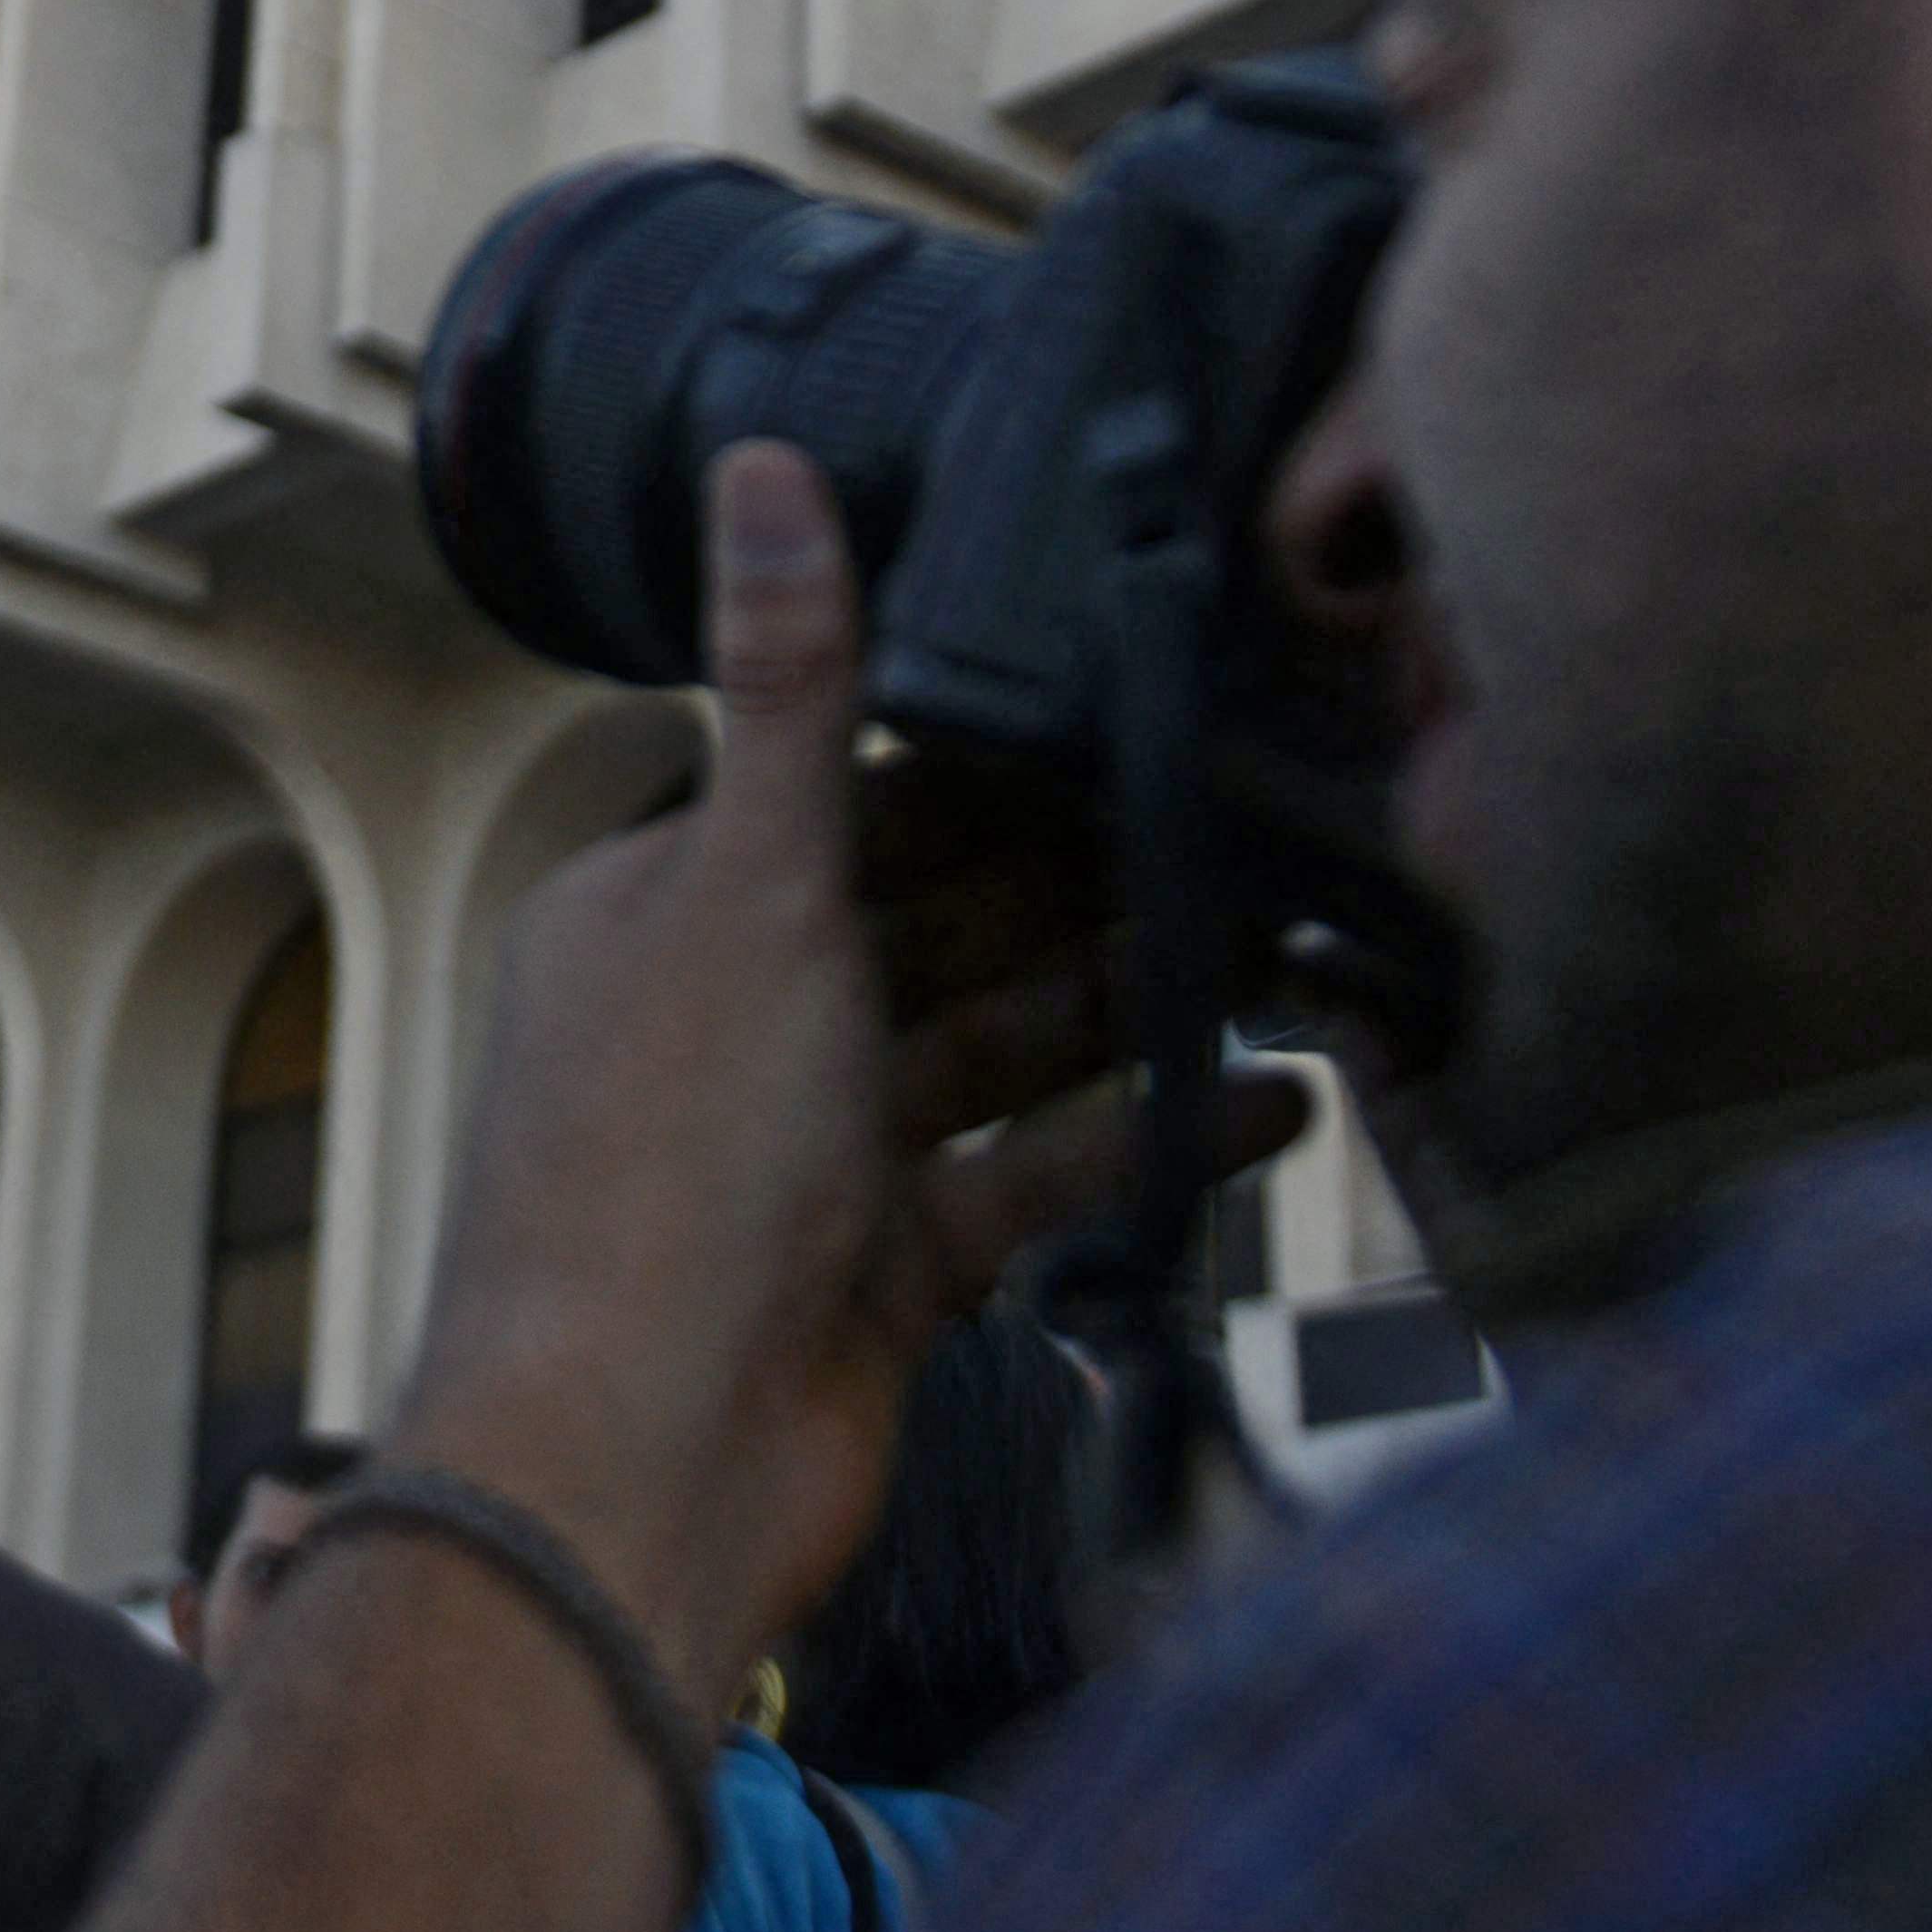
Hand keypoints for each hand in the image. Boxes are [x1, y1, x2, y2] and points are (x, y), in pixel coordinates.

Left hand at [385, 441, 1254, 1707]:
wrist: (637, 1470)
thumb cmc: (656, 1178)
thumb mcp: (746, 883)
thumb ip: (785, 678)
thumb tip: (760, 462)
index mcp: (659, 906)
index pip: (852, 794)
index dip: (994, 755)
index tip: (1136, 701)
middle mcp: (730, 1019)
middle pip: (941, 919)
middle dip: (1086, 878)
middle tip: (1251, 818)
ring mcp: (810, 1153)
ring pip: (999, 1043)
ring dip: (1129, 996)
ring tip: (1294, 941)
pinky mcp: (886, 1270)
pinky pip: (1035, 1175)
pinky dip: (1142, 1134)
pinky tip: (1267, 1094)